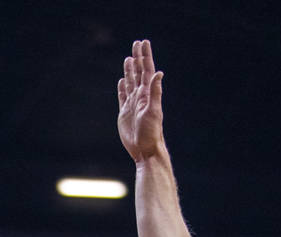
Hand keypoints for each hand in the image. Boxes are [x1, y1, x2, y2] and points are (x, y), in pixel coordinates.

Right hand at [117, 39, 163, 161]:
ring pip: (130, 83)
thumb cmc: (151, 132)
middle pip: (138, 73)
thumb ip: (155, 92)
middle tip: (136, 44)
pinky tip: (122, 81)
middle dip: (137, 58)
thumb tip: (158, 73)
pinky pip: (122, 97)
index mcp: (147, 94)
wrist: (144, 149)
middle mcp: (140, 97)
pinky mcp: (124, 114)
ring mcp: (132, 105)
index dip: (144, 56)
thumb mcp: (153, 111)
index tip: (143, 43)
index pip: (146, 70)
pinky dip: (122, 88)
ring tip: (128, 59)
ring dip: (129, 70)